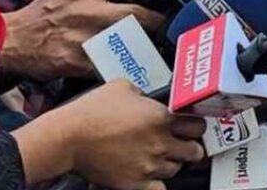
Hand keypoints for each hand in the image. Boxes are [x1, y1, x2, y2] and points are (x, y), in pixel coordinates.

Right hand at [1, 0, 161, 79]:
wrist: (12, 39)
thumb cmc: (43, 12)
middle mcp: (89, 11)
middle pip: (136, 12)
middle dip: (156, 20)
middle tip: (167, 25)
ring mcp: (85, 37)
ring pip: (127, 41)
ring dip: (144, 46)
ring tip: (157, 49)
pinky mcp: (78, 61)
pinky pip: (108, 66)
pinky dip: (122, 69)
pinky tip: (135, 71)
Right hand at [13, 79, 205, 188]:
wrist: (68, 137)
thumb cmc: (92, 111)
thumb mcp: (123, 87)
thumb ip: (145, 94)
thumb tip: (150, 99)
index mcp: (162, 117)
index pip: (198, 125)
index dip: (195, 125)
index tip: (191, 126)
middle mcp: (161, 142)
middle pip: (195, 151)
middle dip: (190, 147)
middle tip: (182, 144)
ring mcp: (150, 165)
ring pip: (177, 169)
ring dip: (172, 163)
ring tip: (159, 157)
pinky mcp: (136, 183)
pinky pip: (160, 189)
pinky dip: (158, 184)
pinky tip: (151, 176)